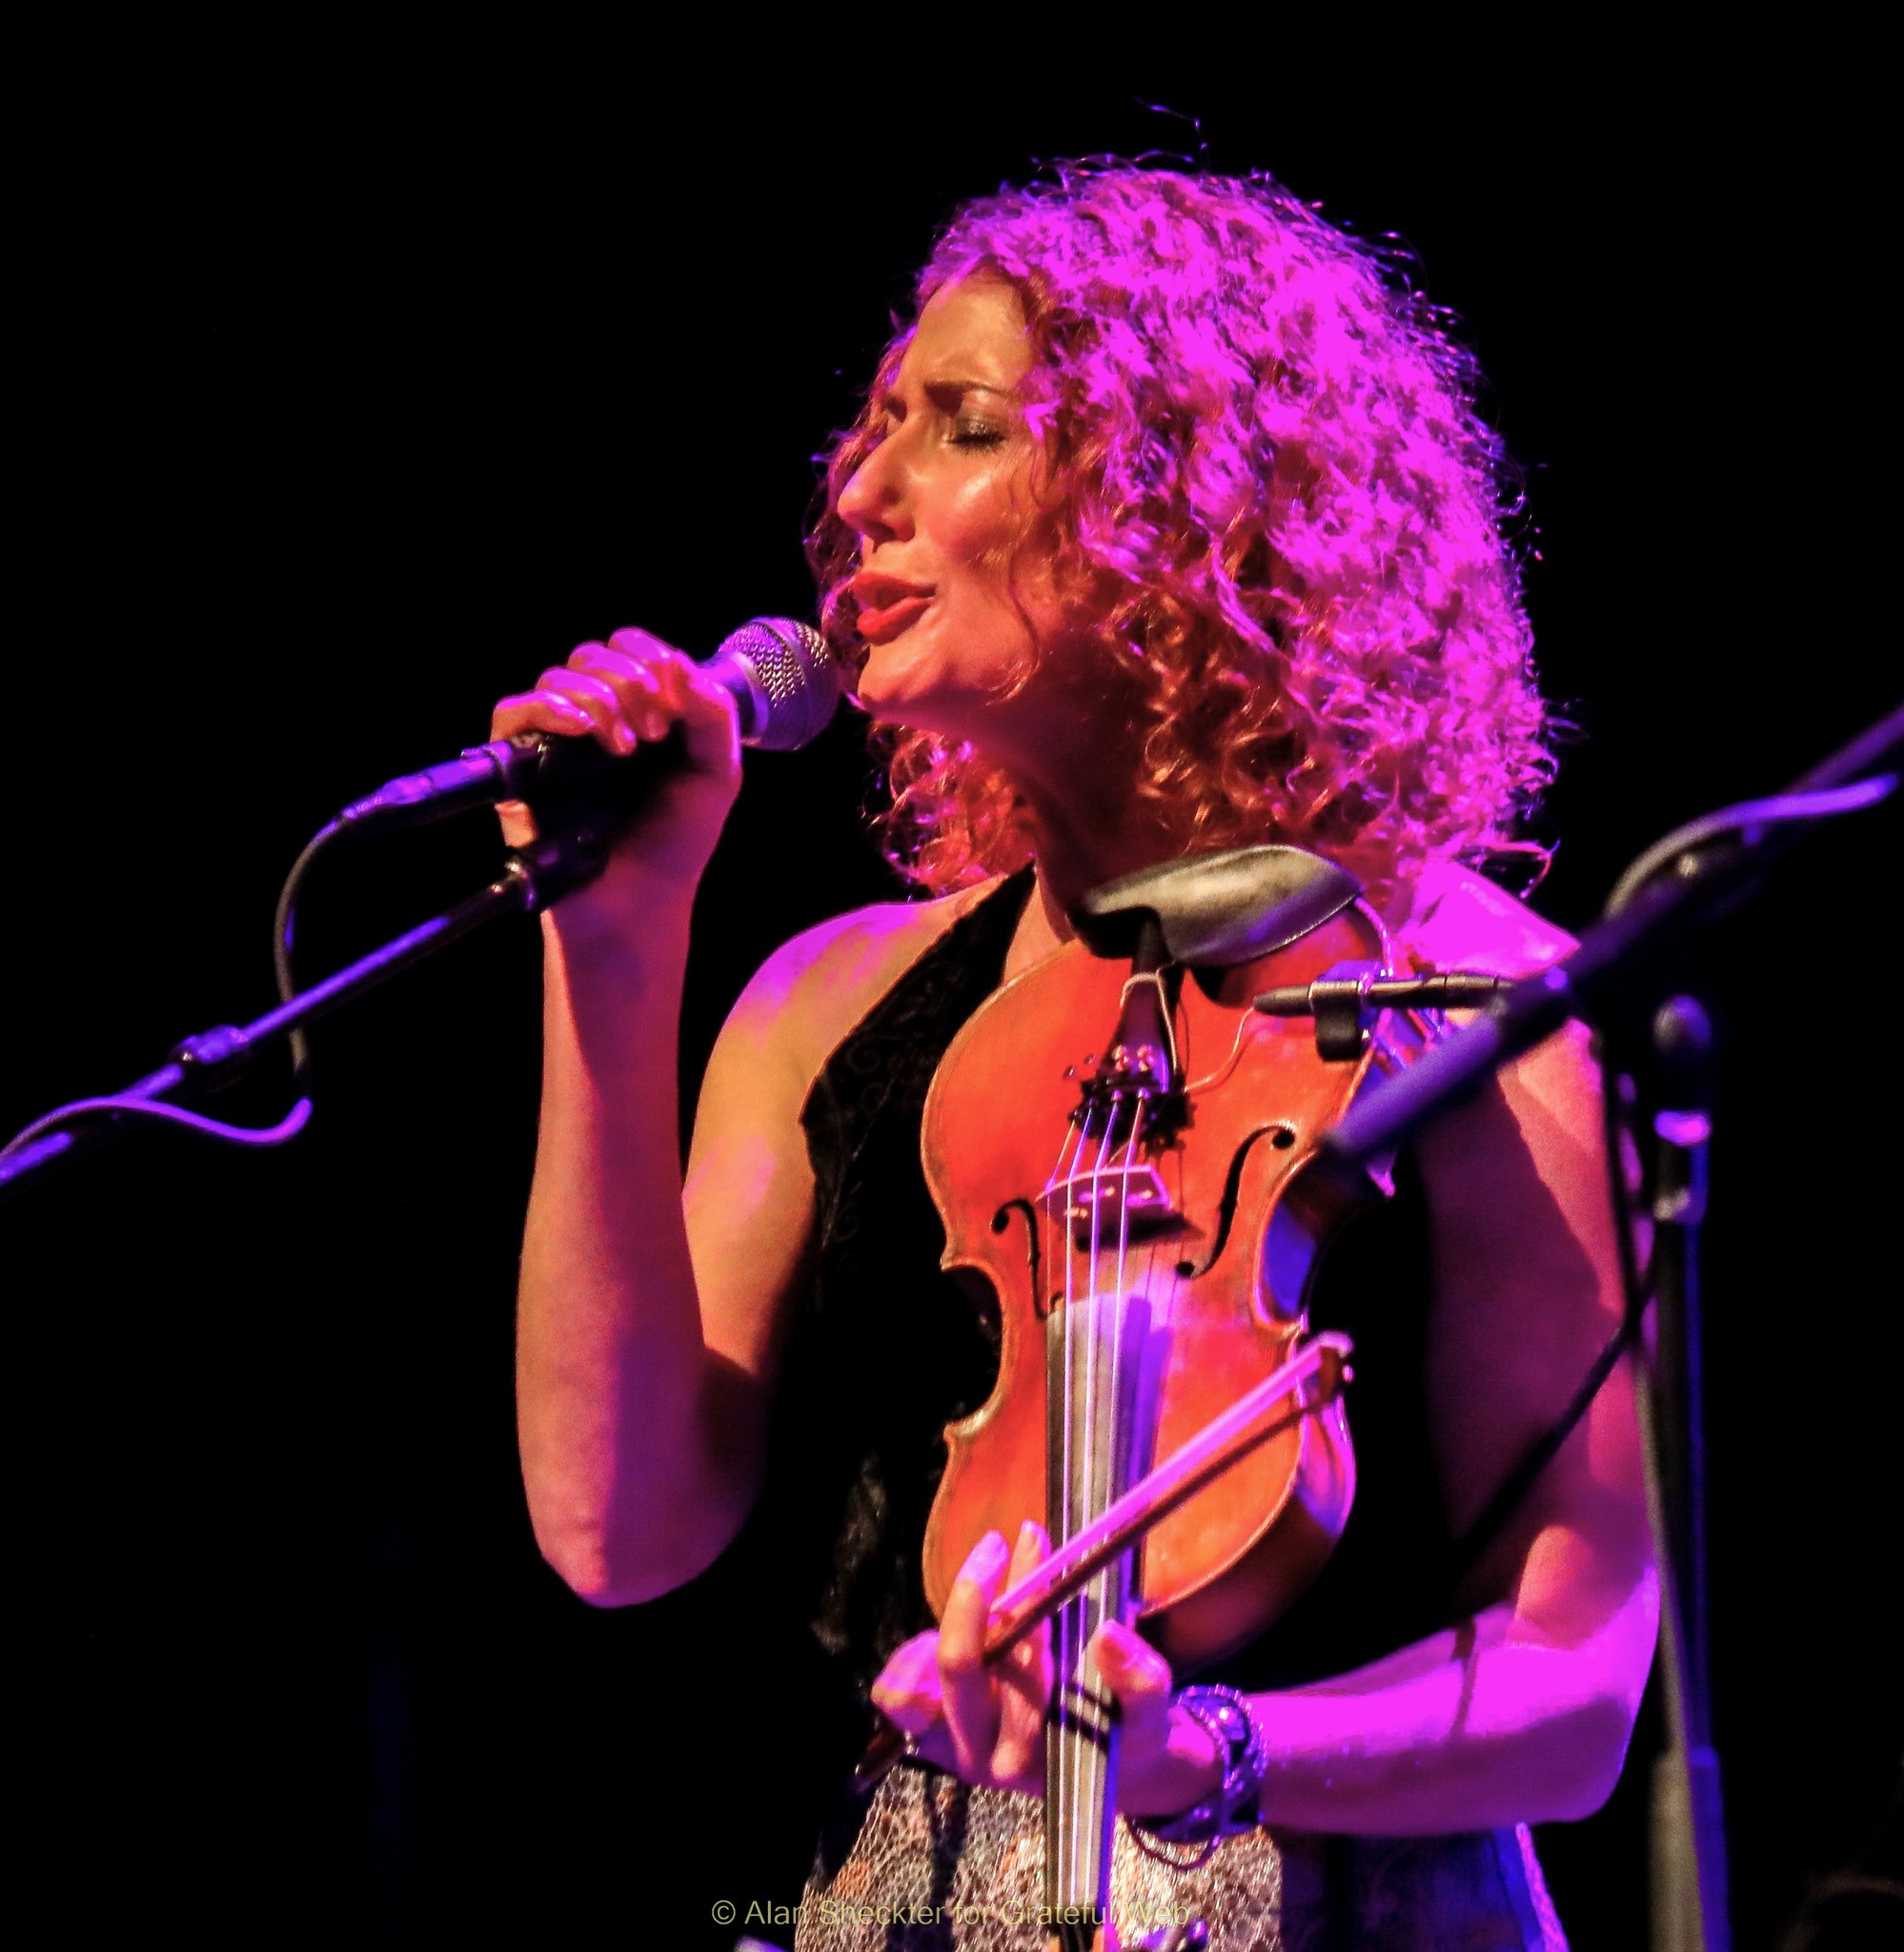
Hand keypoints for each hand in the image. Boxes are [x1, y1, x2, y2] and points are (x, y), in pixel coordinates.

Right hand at [488, 625, 742, 905]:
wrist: (641, 901)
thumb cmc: (676, 841)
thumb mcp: (717, 772)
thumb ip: (713, 713)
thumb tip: (675, 662)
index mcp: (640, 709)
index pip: (631, 649)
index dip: (652, 658)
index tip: (675, 705)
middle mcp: (595, 717)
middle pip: (594, 656)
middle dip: (630, 681)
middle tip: (656, 733)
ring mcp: (556, 739)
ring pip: (558, 676)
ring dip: (600, 699)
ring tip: (628, 749)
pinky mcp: (520, 765)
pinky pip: (515, 709)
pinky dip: (550, 707)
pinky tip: (584, 730)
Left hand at [870, 1526, 1227, 1817]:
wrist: (1114, 1765)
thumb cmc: (1130, 1734)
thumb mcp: (1148, 1713)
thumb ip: (1138, 1681)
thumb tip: (1109, 1636)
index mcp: (1026, 1756)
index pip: (1011, 1681)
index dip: (1020, 1618)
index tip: (1037, 1556)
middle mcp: (978, 1753)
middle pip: (957, 1667)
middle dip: (978, 1598)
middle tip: (1005, 1542)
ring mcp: (951, 1739)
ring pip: (918, 1674)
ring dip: (953, 1616)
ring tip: (992, 1562)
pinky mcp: (937, 1724)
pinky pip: (902, 1689)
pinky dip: (920, 1645)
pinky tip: (968, 1603)